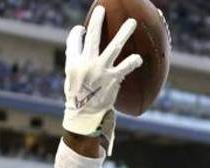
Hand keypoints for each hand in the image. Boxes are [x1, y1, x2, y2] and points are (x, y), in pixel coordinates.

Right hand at [63, 5, 142, 153]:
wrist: (84, 115)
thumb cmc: (78, 95)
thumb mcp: (70, 78)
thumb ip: (75, 60)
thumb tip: (79, 43)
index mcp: (73, 62)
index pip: (74, 39)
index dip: (78, 32)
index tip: (81, 29)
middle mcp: (86, 64)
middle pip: (92, 36)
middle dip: (97, 21)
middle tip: (101, 9)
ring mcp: (101, 70)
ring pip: (114, 47)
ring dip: (124, 33)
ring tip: (132, 22)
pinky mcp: (113, 79)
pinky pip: (126, 67)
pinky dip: (133, 61)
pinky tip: (139, 58)